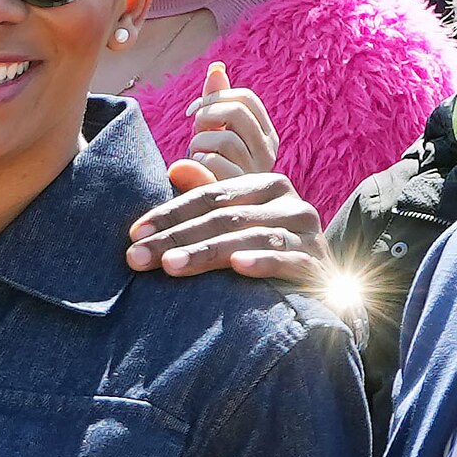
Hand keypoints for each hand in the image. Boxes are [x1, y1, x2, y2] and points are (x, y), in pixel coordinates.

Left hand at [126, 100, 322, 285]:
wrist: (322, 290)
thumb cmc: (266, 252)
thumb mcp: (236, 224)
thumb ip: (208, 197)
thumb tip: (174, 166)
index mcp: (266, 187)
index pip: (210, 196)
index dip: (170, 214)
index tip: (134, 234)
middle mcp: (289, 204)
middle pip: (223, 218)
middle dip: (175, 237)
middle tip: (137, 257)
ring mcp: (305, 233)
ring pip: (248, 238)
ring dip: (206, 252)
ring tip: (170, 265)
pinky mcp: (316, 263)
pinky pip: (286, 260)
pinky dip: (262, 262)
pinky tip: (238, 267)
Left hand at [181, 65, 277, 184]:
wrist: (209, 210)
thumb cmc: (211, 168)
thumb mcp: (215, 131)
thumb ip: (217, 101)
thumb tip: (217, 66)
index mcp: (266, 133)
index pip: (245, 98)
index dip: (214, 96)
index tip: (194, 111)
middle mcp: (268, 150)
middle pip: (236, 111)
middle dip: (206, 115)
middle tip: (194, 131)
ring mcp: (256, 170)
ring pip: (225, 137)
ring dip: (199, 142)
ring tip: (195, 154)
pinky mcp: (239, 189)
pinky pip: (214, 161)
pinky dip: (198, 161)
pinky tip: (195, 169)